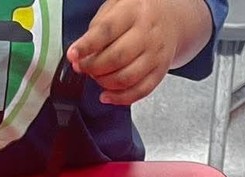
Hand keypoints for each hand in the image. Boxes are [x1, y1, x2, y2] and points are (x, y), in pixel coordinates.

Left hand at [68, 0, 195, 105]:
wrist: (172, 17)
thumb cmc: (136, 14)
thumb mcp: (115, 8)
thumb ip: (96, 30)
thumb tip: (80, 55)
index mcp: (133, 11)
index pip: (106, 31)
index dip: (86, 46)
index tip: (73, 55)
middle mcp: (147, 33)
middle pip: (115, 58)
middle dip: (92, 67)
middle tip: (83, 67)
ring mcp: (155, 53)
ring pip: (126, 78)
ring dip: (103, 83)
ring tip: (95, 76)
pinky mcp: (160, 71)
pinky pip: (140, 91)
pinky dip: (119, 98)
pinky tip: (106, 95)